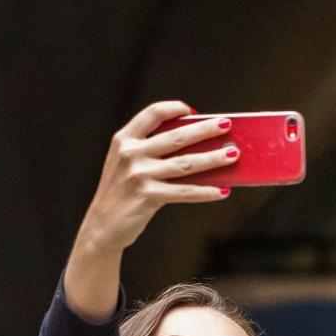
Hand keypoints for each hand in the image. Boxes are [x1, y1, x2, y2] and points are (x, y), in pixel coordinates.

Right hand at [62, 101, 236, 316]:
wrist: (102, 226)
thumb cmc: (123, 192)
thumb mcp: (129, 164)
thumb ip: (153, 152)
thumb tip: (198, 147)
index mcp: (124, 139)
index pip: (152, 114)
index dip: (174, 109)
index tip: (194, 111)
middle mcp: (130, 153)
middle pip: (176, 137)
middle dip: (205, 129)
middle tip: (227, 125)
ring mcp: (138, 175)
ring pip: (185, 164)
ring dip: (213, 159)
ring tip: (233, 155)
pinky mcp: (147, 196)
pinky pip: (184, 192)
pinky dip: (205, 192)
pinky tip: (222, 191)